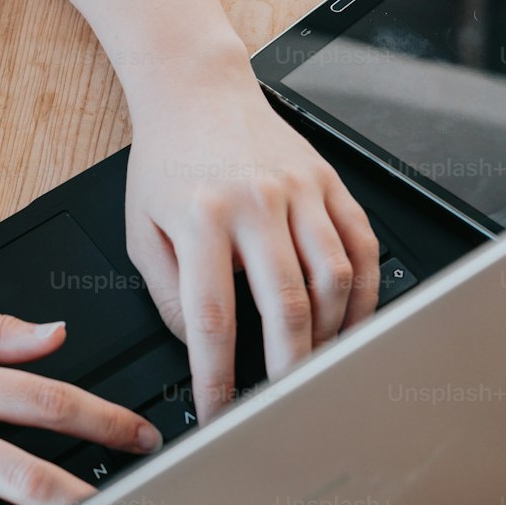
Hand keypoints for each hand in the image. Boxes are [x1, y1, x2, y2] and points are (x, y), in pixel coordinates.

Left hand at [126, 63, 378, 421]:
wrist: (197, 91)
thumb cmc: (167, 160)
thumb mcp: (141, 229)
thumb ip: (167, 295)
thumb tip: (201, 347)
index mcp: (202, 218)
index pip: (214, 318)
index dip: (219, 378)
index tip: (221, 413)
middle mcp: (256, 201)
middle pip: (288, 304)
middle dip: (289, 368)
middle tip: (285, 404)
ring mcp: (301, 190)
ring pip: (334, 277)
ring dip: (331, 334)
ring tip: (316, 365)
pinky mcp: (329, 182)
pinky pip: (362, 244)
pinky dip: (364, 292)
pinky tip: (352, 322)